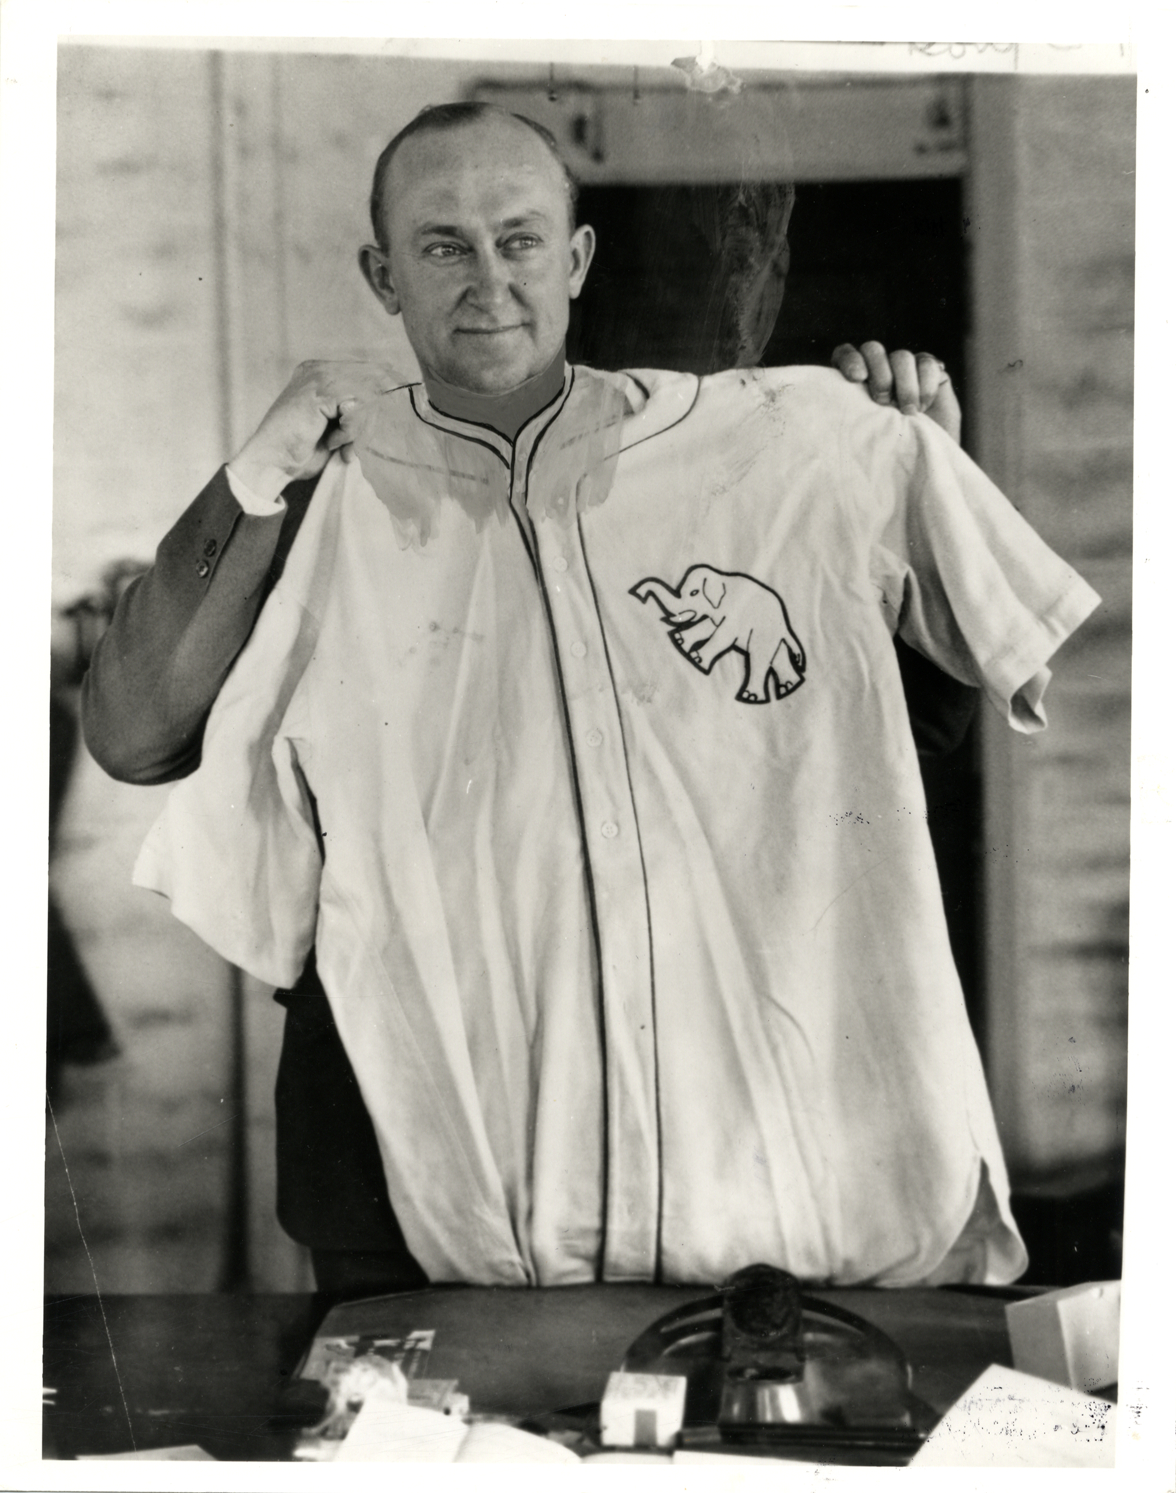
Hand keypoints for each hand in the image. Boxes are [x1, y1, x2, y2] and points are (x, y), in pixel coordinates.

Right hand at [230, 360, 403, 493]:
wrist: (273, 461)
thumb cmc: (302, 449)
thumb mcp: (336, 426)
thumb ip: (357, 413)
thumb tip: (392, 404)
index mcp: (322, 372)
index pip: (368, 372)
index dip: (388, 388)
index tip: (403, 399)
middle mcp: (320, 369)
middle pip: (372, 381)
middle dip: (375, 413)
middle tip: (359, 438)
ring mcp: (318, 378)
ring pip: (365, 398)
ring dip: (356, 428)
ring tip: (336, 443)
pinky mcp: (320, 393)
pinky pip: (355, 410)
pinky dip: (348, 431)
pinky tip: (331, 442)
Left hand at [832, 342, 961, 444]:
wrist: (924, 463)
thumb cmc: (888, 455)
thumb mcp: (863, 437)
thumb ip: (851, 417)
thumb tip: (833, 411)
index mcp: (855, 383)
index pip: (845, 354)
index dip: (850, 360)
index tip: (857, 378)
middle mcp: (879, 371)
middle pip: (873, 350)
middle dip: (879, 373)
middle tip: (884, 401)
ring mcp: (905, 369)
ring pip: (902, 356)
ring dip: (905, 384)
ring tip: (908, 411)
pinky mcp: (929, 372)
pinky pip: (927, 363)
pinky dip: (926, 383)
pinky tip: (923, 405)